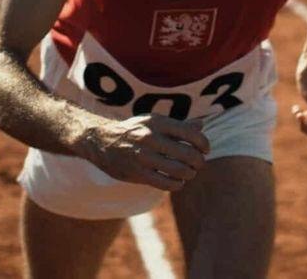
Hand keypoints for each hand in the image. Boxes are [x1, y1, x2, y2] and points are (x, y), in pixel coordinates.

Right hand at [80, 115, 209, 190]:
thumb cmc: (134, 131)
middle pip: (188, 154)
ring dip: (189, 174)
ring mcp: (143, 156)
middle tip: (198, 164)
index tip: (205, 150)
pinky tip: (178, 182)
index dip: (204, 144)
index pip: (191, 133)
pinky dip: (177, 184)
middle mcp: (150, 137)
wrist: (101, 141)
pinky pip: (165, 183)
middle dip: (199, 162)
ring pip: (179, 171)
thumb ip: (178, 125)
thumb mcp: (154, 122)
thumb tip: (202, 125)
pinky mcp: (137, 173)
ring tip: (189, 173)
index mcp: (158, 122)